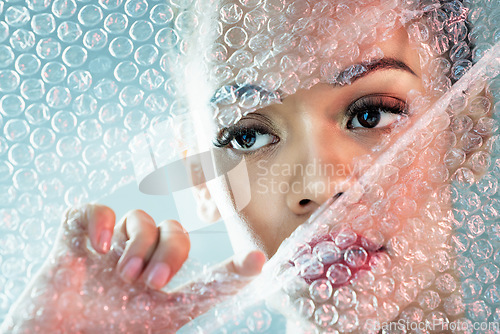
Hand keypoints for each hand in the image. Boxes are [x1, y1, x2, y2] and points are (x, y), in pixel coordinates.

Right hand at [1, 204, 265, 332]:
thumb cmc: (106, 333)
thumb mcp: (164, 318)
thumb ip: (204, 294)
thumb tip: (255, 264)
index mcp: (157, 286)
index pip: (203, 269)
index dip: (229, 266)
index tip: (257, 260)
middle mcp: (137, 263)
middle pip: (173, 230)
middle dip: (169, 251)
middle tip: (152, 283)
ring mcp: (107, 250)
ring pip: (140, 217)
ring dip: (138, 244)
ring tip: (123, 276)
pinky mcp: (74, 239)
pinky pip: (93, 209)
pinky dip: (99, 220)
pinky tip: (96, 247)